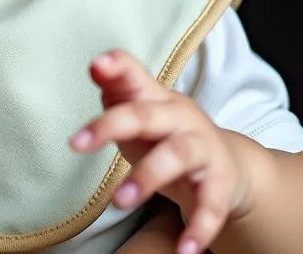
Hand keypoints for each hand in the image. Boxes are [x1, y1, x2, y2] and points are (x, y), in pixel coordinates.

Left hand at [71, 50, 248, 253]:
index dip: (116, 67)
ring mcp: (202, 147)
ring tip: (118, 201)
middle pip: (144, 115)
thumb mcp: (138, 110)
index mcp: (154, 95)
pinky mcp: (221, 182)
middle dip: (110, 126)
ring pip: (175, 156)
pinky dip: (199, 229)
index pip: (133, 72)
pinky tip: (183, 250)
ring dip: (146, 178)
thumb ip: (115, 89)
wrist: (227, 163)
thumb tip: (95, 66)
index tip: (96, 66)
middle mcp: (179, 116)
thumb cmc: (163, 135)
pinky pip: (211, 205)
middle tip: (76, 144)